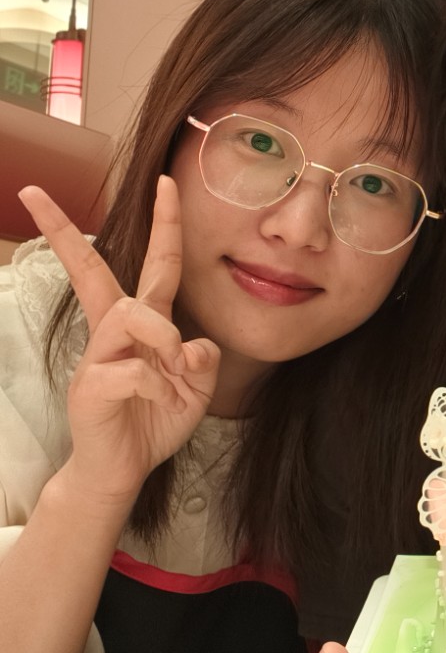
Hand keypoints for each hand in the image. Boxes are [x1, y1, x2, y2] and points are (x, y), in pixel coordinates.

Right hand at [21, 178, 219, 515]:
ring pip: (130, 312)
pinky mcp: (92, 387)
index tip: (164, 182)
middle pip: (92, 269)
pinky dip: (159, 386)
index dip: (163, 224)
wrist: (122, 471)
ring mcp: (98, 357)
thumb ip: (204, 360)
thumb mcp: (195, 389)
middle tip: (34, 194)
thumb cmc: (153, 422)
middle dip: (63, 230)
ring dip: (164, 338)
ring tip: (175, 371)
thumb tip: (196, 343)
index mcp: (143, 325)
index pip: (155, 264)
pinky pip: (135, 370)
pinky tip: (160, 401)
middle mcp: (115, 332)